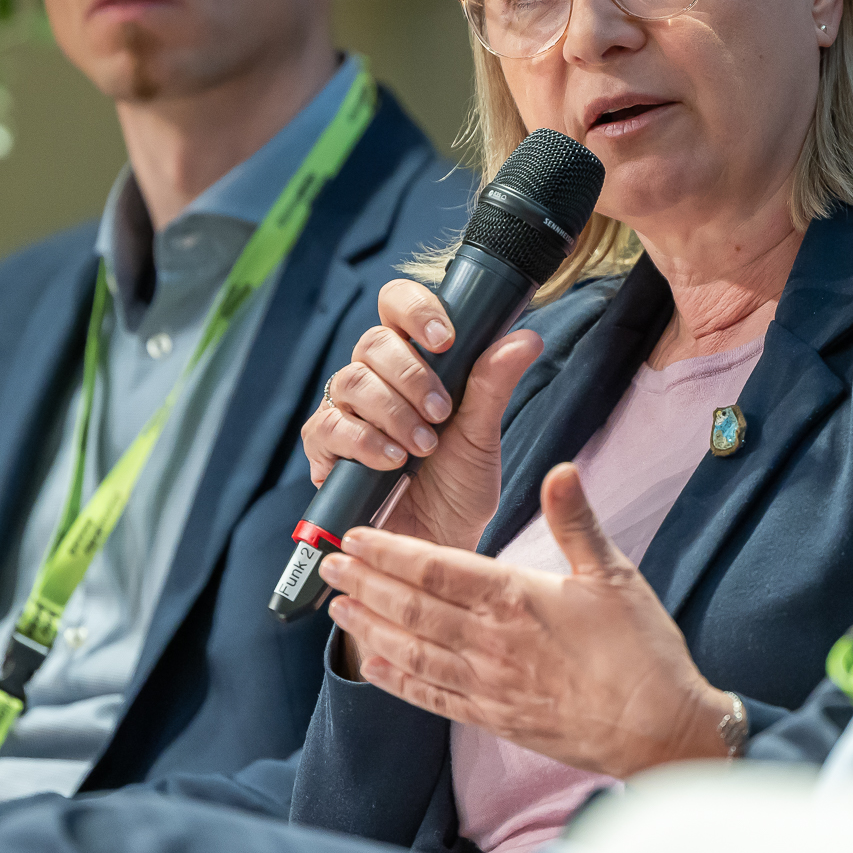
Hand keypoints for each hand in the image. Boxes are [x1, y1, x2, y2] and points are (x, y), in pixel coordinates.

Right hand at [300, 277, 542, 551]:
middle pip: (372, 342)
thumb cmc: (458, 490)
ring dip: (393, 411)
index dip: (415, 308)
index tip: (445, 338)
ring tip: (422, 447)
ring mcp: (345, 411)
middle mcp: (375, 379)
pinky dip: (364, 441)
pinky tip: (392, 462)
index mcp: (414, 361)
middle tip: (441, 413)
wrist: (436, 548)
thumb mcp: (482, 437)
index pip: (398, 304)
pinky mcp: (325, 449)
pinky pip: (327, 426)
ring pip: (350, 381)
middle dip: (411, 375)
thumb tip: (527, 337)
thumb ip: (493, 385)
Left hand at [319, 460, 729, 778]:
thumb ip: (577, 521)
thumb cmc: (641, 650)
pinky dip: (396, 680)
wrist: (658, 729)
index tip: (355, 537)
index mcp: (516, 598)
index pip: (435, 569)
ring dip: (370, 625)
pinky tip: (372, 664)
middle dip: (365, 583)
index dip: (390, 552)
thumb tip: (561, 468)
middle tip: (329, 564)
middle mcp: (490, 643)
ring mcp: (487, 685)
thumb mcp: (613, 574)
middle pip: (411, 608)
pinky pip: (431, 698)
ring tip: (338, 607)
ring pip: (412, 651)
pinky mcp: (494, 719)